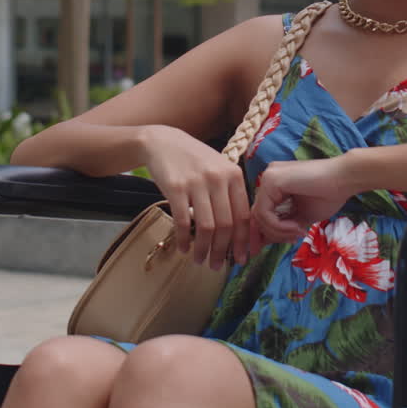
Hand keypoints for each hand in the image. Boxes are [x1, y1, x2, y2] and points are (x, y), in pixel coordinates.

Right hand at [139, 125, 250, 269]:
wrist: (163, 142)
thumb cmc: (195, 160)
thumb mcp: (219, 169)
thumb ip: (231, 194)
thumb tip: (241, 233)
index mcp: (234, 175)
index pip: (244, 216)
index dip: (243, 241)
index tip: (240, 259)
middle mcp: (218, 178)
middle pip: (226, 225)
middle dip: (222, 250)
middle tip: (217, 265)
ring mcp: (197, 182)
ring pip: (206, 227)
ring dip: (203, 249)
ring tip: (200, 260)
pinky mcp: (175, 187)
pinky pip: (182, 221)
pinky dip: (184, 239)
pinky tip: (183, 248)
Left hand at [250, 156, 356, 254]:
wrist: (345, 179)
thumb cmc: (328, 195)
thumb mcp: (300, 216)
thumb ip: (283, 225)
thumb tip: (263, 241)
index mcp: (274, 184)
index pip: (260, 212)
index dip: (263, 233)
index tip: (270, 247)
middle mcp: (268, 178)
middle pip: (256, 215)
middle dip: (271, 234)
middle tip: (291, 240)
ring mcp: (268, 177)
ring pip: (258, 216)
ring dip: (278, 232)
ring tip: (297, 233)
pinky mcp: (271, 180)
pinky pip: (264, 212)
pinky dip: (278, 226)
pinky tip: (296, 226)